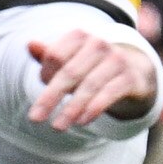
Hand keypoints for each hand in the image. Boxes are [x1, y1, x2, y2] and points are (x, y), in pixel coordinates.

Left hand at [26, 29, 158, 130]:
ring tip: (57, 127)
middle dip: (50, 97)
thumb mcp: (69, 59)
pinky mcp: (130, 78)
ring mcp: (117, 60)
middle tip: (34, 119)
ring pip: (89, 85)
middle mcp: (99, 44)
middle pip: (69, 72)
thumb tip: (29, 44)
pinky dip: (93, 108)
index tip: (44, 88)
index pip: (55, 56)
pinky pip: (109, 93)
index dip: (45, 75)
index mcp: (80, 37)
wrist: (133, 71)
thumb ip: (48, 55)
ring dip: (71, 108)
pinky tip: (81, 122)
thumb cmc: (91, 67)